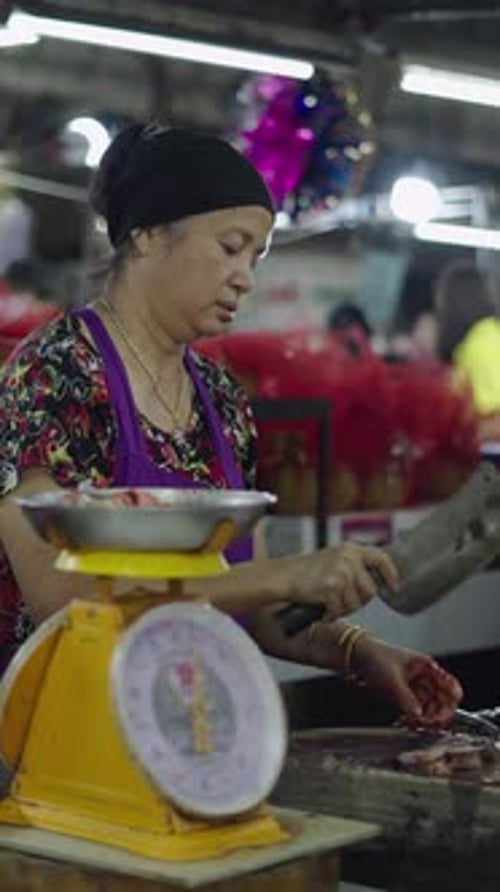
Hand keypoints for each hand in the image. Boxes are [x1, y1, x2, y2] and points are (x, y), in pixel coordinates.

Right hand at [276, 542, 398, 619]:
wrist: (282, 576)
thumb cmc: (307, 572)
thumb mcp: (335, 559)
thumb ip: (356, 567)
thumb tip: (379, 584)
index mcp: (351, 549)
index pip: (381, 558)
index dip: (391, 575)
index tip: (394, 588)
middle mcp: (348, 558)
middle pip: (370, 590)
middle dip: (358, 600)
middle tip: (340, 599)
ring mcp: (340, 572)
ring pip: (356, 603)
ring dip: (343, 608)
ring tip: (327, 599)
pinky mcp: (331, 587)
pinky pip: (339, 610)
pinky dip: (329, 614)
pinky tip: (320, 606)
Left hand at [353, 637, 462, 727]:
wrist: (359, 656)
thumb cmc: (376, 656)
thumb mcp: (393, 679)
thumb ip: (407, 698)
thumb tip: (419, 715)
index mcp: (428, 668)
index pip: (451, 687)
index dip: (450, 704)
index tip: (440, 716)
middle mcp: (426, 679)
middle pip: (444, 702)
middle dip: (437, 715)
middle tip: (425, 724)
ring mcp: (417, 689)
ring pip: (431, 710)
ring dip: (425, 719)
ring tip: (414, 723)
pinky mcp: (407, 697)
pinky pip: (418, 712)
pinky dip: (415, 719)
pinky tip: (408, 722)